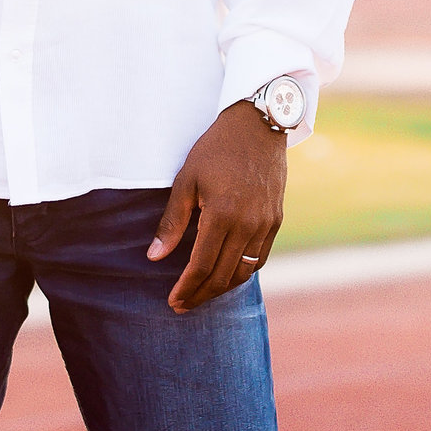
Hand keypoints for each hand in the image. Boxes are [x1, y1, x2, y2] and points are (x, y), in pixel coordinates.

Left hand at [147, 102, 287, 313]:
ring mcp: (266, 224)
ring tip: (202, 294)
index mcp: (222, 214)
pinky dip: (242, 272)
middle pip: (223, 275)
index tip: (173, 302)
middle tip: (183, 305)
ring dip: (222, 288)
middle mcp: (248, 224)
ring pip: (243, 271)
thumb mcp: (186, 180)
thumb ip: (172, 222)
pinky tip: (226, 274)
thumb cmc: (215, 149)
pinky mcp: (275, 220)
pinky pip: (259, 258)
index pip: (202, 265)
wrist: (258, 125)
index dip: (186, 288)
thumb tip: (154, 256)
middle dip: (201, 294)